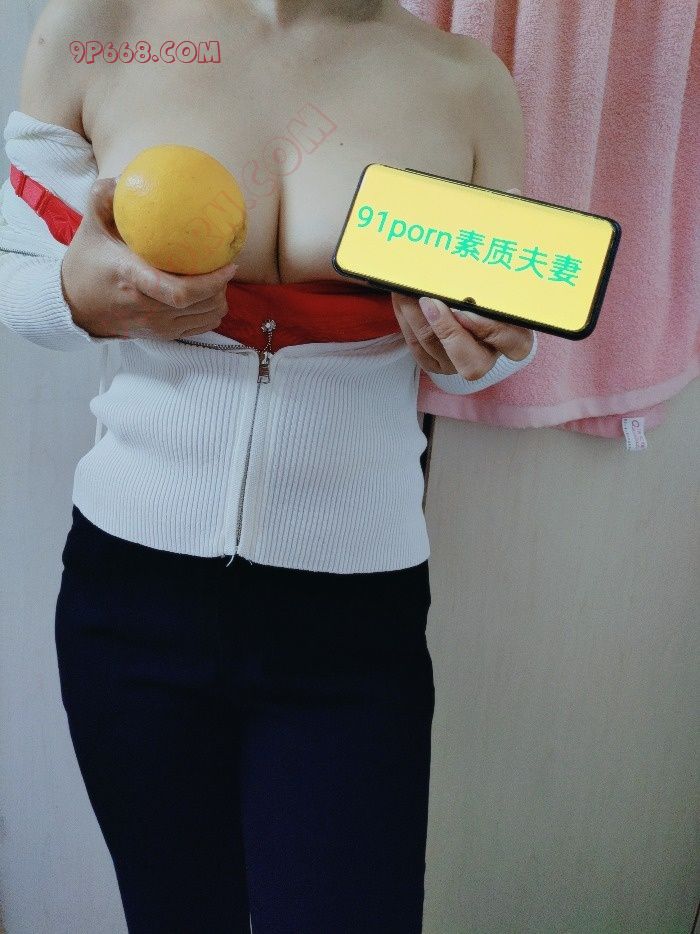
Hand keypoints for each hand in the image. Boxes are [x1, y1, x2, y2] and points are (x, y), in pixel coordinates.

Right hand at [61, 177, 238, 340]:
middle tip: (226, 264)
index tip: (227, 264)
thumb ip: (105, 196)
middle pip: (200, 303)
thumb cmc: (87, 262)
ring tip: (218, 278)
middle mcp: (146, 307)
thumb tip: (130, 175)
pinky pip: (201, 327)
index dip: (210, 281)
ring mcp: (155, 325)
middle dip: (221, 285)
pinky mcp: (162, 336)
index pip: (178, 292)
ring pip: (206, 316)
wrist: (75, 305)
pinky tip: (211, 295)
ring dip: (219, 298)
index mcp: (131, 278)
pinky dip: (212, 312)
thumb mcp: (90, 225)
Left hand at [391, 292, 534, 379]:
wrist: (466, 300)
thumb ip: (492, 279)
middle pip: (473, 365)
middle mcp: (487, 357)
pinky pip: (418, 349)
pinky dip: (407, 322)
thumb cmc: (489, 290)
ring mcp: (459, 364)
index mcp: (514, 338)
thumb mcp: (498, 284)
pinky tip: (402, 300)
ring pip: (437, 351)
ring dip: (418, 319)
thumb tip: (468, 257)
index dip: (490, 329)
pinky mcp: (436, 364)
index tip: (468, 307)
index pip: (516, 345)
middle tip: (430, 302)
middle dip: (447, 332)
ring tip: (407, 292)